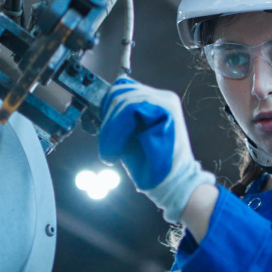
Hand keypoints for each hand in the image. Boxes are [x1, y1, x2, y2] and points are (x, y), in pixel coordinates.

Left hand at [98, 77, 213, 222]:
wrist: (171, 184)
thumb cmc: (149, 163)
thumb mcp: (129, 134)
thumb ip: (120, 116)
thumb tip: (101, 102)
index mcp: (154, 100)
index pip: (122, 88)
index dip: (106, 108)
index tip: (103, 132)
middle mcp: (162, 96)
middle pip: (120, 92)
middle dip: (106, 122)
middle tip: (106, 148)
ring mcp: (166, 101)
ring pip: (123, 101)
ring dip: (110, 130)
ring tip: (111, 153)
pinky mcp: (167, 110)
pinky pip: (131, 109)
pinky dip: (116, 131)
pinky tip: (117, 151)